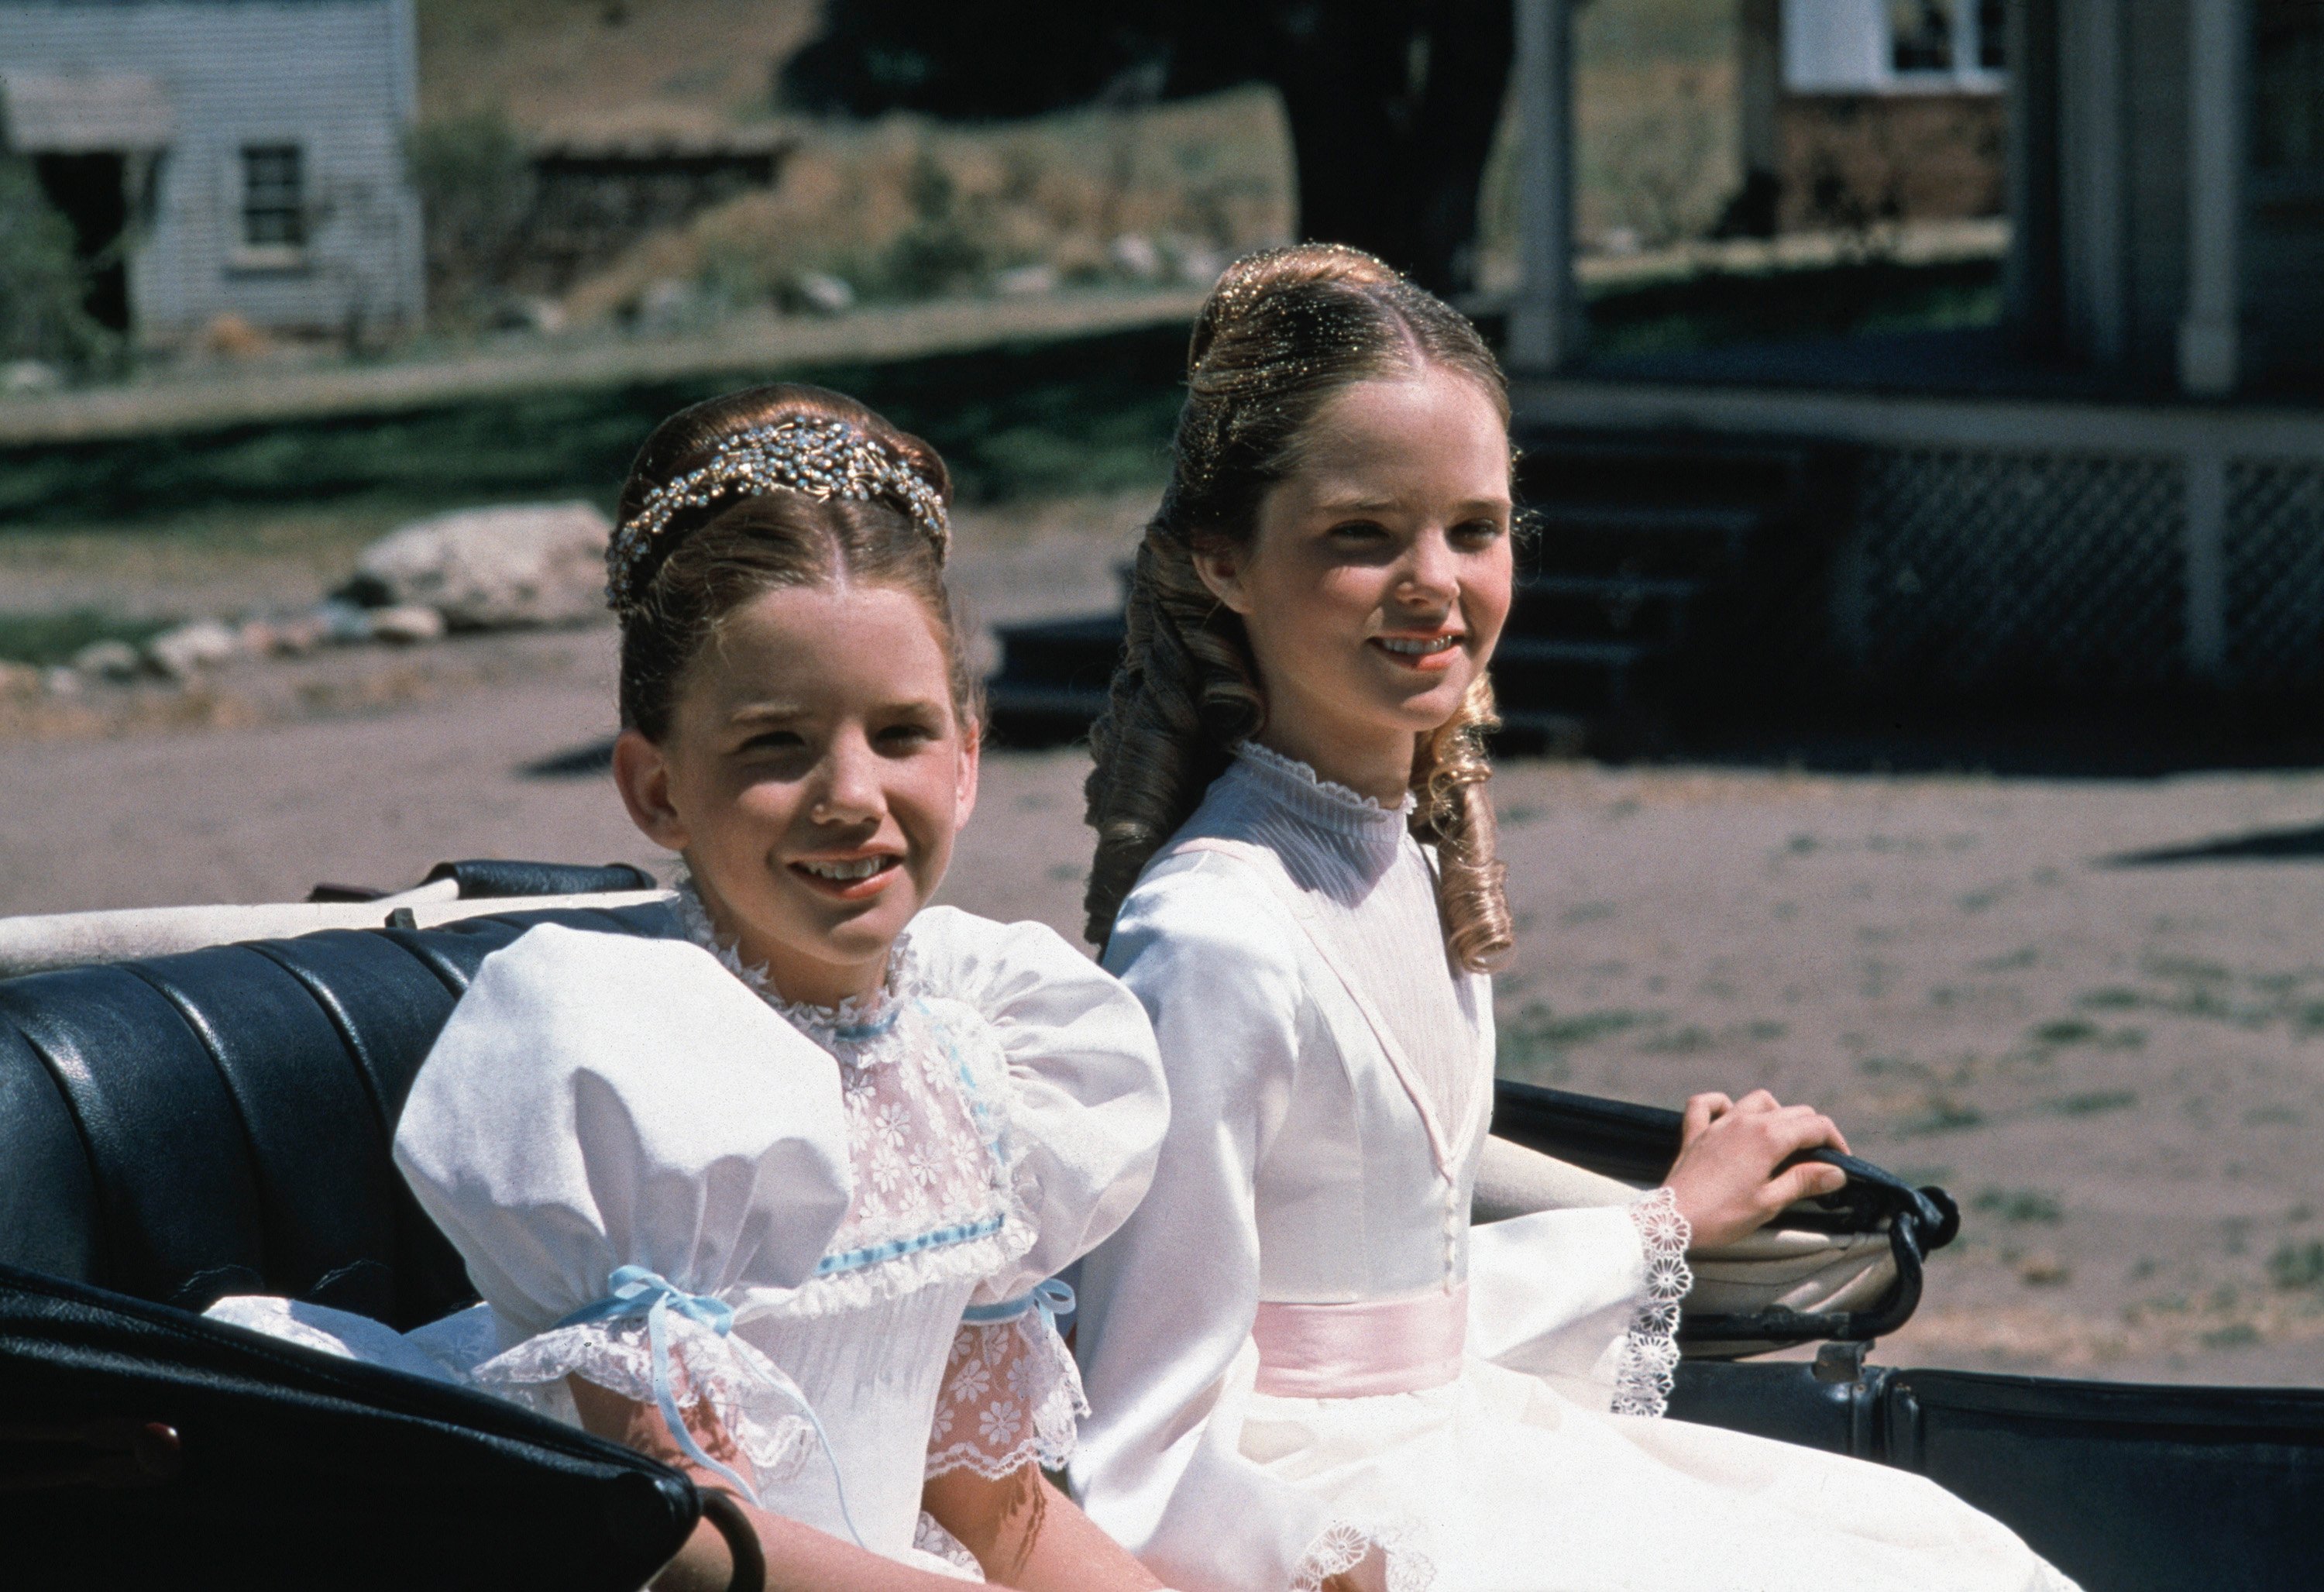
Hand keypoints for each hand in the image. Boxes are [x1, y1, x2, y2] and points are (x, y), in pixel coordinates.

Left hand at [1662, 1089, 1850, 1249]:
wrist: (1672, 1220)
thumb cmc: (1724, 1216)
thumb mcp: (1771, 1202)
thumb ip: (1804, 1181)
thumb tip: (1837, 1171)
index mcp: (1768, 1137)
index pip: (1816, 1126)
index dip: (1835, 1142)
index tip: (1841, 1164)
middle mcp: (1745, 1120)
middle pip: (1793, 1112)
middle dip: (1812, 1131)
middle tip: (1818, 1159)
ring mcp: (1718, 1123)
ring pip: (1757, 1101)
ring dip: (1776, 1114)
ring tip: (1782, 1140)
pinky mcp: (1695, 1132)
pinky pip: (1708, 1104)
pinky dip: (1721, 1104)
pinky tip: (1730, 1116)